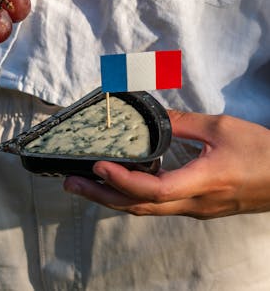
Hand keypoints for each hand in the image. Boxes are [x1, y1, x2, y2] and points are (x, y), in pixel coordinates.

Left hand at [64, 110, 269, 218]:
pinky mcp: (199, 205)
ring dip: (114, 197)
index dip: (124, 180)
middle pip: (141, 206)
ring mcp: (196, 207)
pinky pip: (159, 204)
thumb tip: (151, 114)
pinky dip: (133, 195)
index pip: (155, 190)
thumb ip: (183, 121)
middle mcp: (195, 202)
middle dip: (102, 195)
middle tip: (71, 182)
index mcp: (203, 182)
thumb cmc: (261, 153)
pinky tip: (121, 182)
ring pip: (147, 208)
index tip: (99, 164)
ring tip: (86, 183)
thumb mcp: (221, 128)